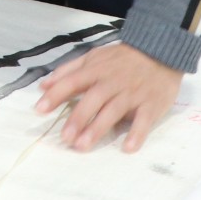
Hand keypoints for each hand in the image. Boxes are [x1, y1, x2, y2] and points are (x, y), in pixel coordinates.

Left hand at [35, 43, 182, 152]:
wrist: (161, 51)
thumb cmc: (122, 59)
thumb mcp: (94, 57)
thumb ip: (68, 71)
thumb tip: (43, 86)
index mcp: (97, 70)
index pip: (73, 81)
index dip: (56, 94)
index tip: (39, 109)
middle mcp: (113, 82)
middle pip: (93, 99)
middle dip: (78, 118)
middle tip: (65, 137)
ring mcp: (132, 94)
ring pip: (114, 111)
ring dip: (98, 128)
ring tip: (83, 145)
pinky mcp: (151, 104)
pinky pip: (144, 120)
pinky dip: (137, 134)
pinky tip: (127, 148)